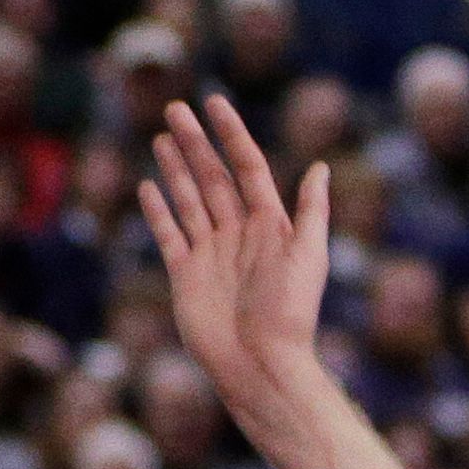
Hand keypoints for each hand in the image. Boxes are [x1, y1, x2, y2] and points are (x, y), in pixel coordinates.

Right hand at [145, 96, 329, 426]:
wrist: (259, 365)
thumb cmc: (290, 314)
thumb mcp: (308, 257)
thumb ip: (311, 211)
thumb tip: (319, 166)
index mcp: (269, 225)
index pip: (246, 167)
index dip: (231, 134)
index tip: (214, 103)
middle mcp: (237, 233)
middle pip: (212, 176)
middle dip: (195, 142)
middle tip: (174, 107)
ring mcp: (209, 252)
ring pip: (189, 198)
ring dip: (176, 167)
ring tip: (162, 136)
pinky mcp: (184, 274)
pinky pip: (168, 234)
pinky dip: (158, 210)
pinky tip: (148, 186)